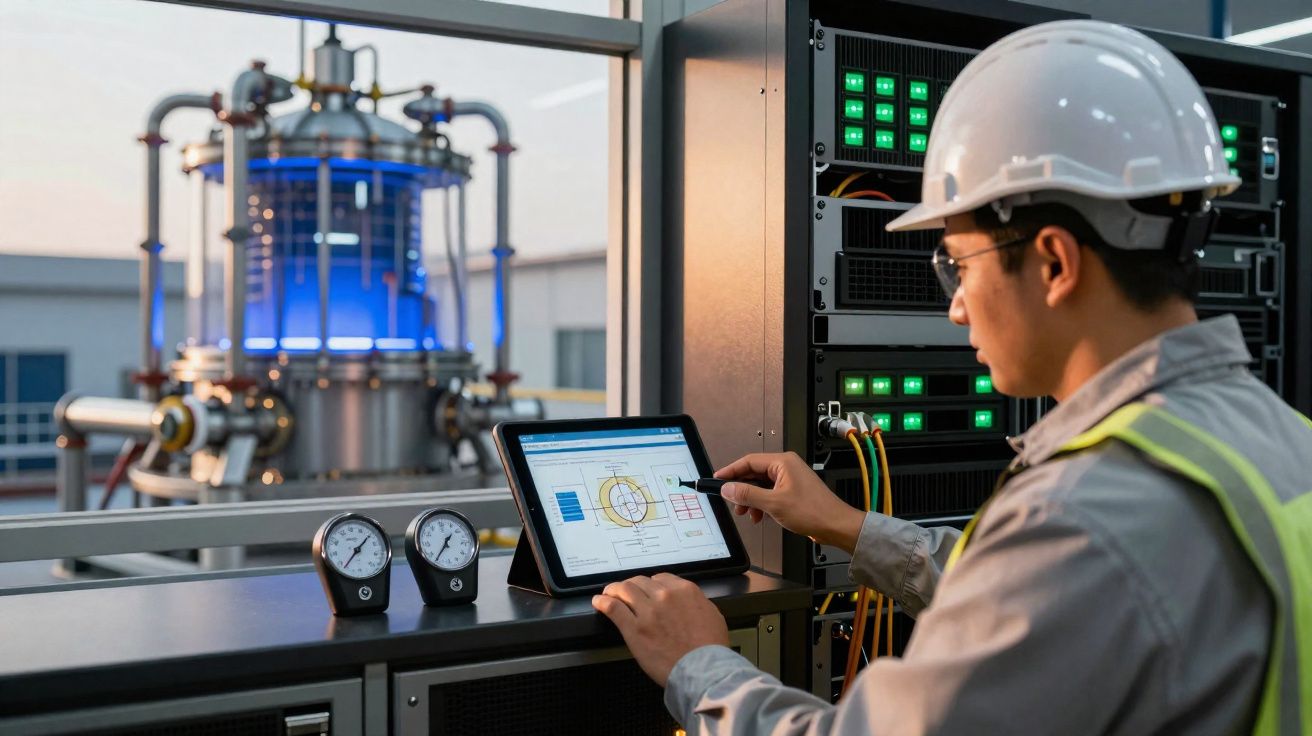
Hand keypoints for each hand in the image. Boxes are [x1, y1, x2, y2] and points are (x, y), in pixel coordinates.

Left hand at [592, 573, 728, 687]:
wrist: (703, 669)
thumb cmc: (710, 647)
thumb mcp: (712, 615)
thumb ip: (697, 602)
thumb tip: (688, 601)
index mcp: (684, 590)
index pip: (660, 578)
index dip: (651, 584)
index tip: (647, 590)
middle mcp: (664, 596)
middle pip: (639, 582)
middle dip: (632, 586)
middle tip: (625, 591)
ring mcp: (647, 612)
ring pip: (624, 590)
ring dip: (614, 590)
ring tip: (608, 593)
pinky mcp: (634, 629)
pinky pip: (613, 608)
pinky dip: (603, 602)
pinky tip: (598, 602)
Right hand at [715, 451, 864, 552]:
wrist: (835, 525)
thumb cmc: (814, 511)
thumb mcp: (773, 503)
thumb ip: (747, 495)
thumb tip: (728, 488)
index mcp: (783, 462)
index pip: (749, 461)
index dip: (731, 471)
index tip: (718, 479)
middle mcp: (786, 467)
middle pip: (754, 473)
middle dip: (741, 490)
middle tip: (731, 501)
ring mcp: (790, 479)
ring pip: (761, 486)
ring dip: (751, 499)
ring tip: (746, 512)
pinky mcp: (792, 492)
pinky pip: (769, 494)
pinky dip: (761, 504)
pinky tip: (759, 515)